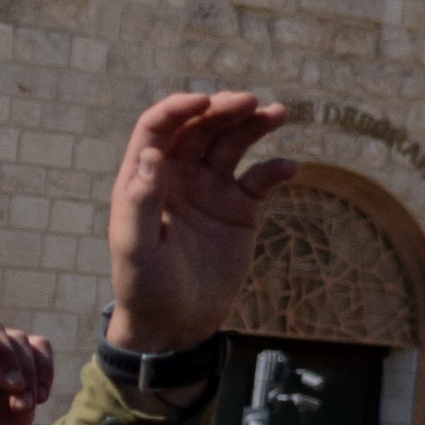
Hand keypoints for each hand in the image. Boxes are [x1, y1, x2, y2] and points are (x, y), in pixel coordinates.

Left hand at [106, 93, 294, 358]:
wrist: (176, 322)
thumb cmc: (144, 286)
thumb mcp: (135, 247)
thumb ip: (140, 202)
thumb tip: (152, 154)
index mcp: (145, 178)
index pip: (159, 128)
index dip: (179, 108)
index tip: (205, 102)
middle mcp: (178, 176)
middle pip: (201, 127)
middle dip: (223, 108)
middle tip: (249, 102)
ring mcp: (211, 190)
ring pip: (233, 143)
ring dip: (253, 124)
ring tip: (277, 112)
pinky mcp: (239, 209)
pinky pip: (260, 178)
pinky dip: (276, 168)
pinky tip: (289, 168)